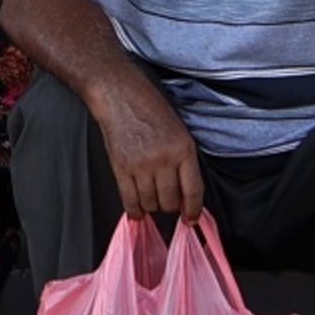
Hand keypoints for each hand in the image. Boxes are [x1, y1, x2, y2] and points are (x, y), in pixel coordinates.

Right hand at [91, 76, 205, 223]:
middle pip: (170, 202)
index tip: (191, 218)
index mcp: (183, 149)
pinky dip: (134, 210)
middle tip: (168, 200)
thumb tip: (187, 193)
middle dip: (171, 206)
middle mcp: (164, 159)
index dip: (193, 210)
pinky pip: (129, 200)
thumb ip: (185, 161)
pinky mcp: (121, 168)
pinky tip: (137, 210)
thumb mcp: (180, 132)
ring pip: (151, 204)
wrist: (121, 96)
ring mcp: (141, 165)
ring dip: (152, 205)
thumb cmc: (151, 110)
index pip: (193, 191)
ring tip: (151, 196)